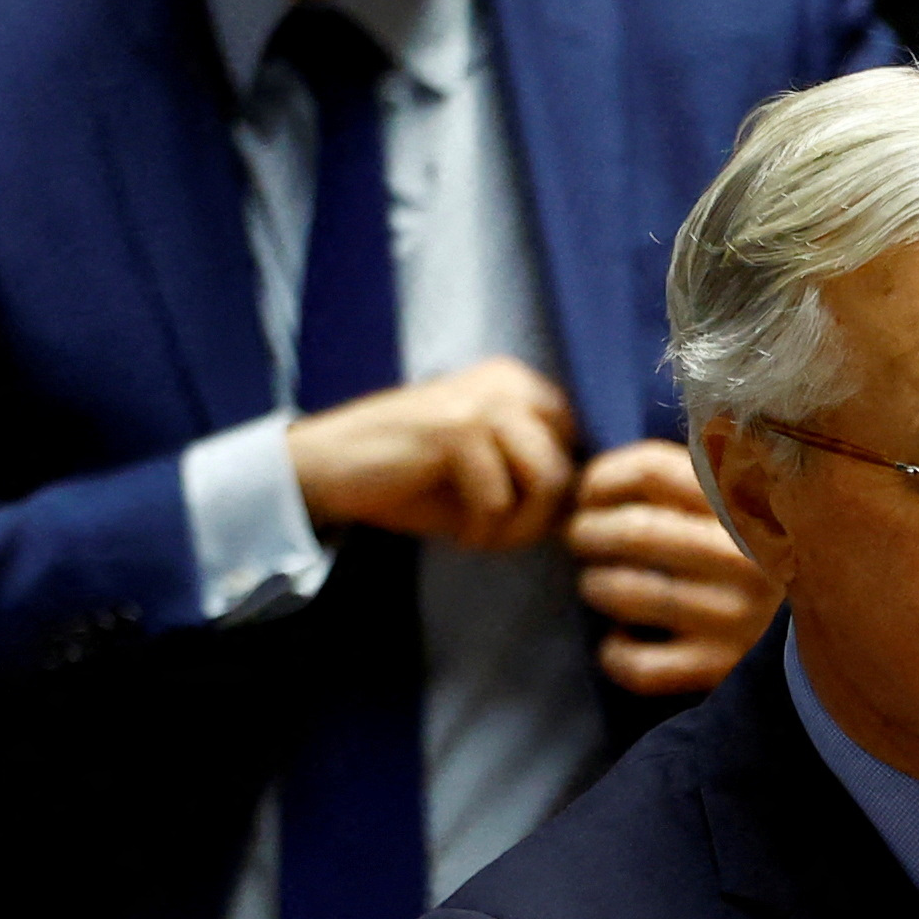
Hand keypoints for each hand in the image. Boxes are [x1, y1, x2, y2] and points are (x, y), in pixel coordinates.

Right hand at [288, 358, 581, 549]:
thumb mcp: (489, 472)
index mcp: (520, 383)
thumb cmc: (412, 478)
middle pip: (570, 466)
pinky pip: (500, 499)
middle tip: (499, 537)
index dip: (556, 496)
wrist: (325, 468)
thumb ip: (539, 477)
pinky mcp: (456, 429)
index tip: (518, 519)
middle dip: (542, 518)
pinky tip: (457, 534)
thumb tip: (593, 508)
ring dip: (519, 528)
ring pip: (547, 482)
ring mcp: (483, 400)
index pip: (580, 447)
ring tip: (482, 537)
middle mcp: (508, 381)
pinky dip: (483, 531)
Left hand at [566, 441, 777, 690]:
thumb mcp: (748, 501)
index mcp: (754, 503)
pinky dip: (614, 653)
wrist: (845, 633)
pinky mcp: (723, 670)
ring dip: (595, 585)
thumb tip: (597, 478)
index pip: (650, 471)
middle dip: (588, 532)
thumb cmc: (765, 555)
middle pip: (634, 529)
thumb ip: (696, 476)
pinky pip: (639, 663)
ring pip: (627, 592)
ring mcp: (739, 619)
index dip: (602, 480)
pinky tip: (620, 642)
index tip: (591, 493)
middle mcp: (750, 559)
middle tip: (583, 538)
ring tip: (598, 584)